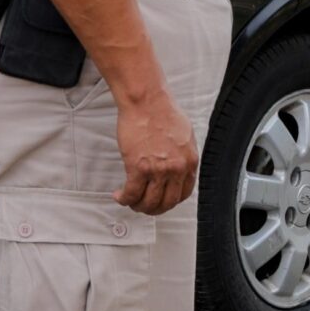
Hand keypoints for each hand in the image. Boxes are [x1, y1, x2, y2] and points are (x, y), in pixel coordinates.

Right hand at [114, 86, 199, 214]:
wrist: (146, 102)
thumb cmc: (162, 111)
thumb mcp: (184, 136)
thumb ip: (182, 156)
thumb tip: (177, 168)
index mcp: (189, 161)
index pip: (183, 193)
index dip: (170, 201)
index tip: (162, 200)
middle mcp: (176, 169)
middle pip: (166, 202)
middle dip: (154, 209)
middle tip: (145, 206)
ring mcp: (158, 170)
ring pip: (148, 202)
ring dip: (138, 206)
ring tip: (131, 201)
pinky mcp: (138, 168)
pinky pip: (132, 193)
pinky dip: (125, 198)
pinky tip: (120, 196)